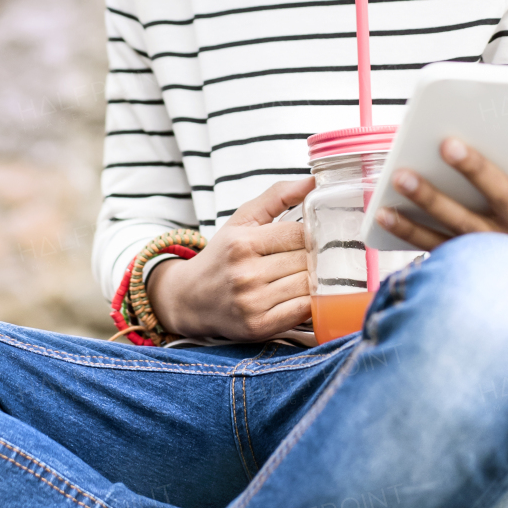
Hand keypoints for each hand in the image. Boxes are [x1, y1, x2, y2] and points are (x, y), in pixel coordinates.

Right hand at [146, 176, 314, 339]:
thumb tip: (313, 181)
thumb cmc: (222, 256)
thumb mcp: (242, 219)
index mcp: (242, 242)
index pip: (299, 233)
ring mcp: (251, 302)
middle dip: (316, 258)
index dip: (313, 234)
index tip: (316, 236)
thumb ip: (277, 196)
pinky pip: (303, 311)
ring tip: (311, 275)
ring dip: (316, 280)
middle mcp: (245, 273)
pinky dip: (312, 302)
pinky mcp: (259, 326)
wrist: (190, 298)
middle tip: (318, 257)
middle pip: (306, 260)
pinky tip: (306, 295)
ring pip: (308, 285)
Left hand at [374, 118, 507, 300]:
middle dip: (474, 168)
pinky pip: (430, 244)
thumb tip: (502, 124)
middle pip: (499, 195)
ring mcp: (488, 249)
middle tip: (446, 142)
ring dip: (429, 199)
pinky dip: (405, 229)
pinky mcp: (460, 263)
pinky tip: (383, 212)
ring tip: (400, 176)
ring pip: (458, 222)